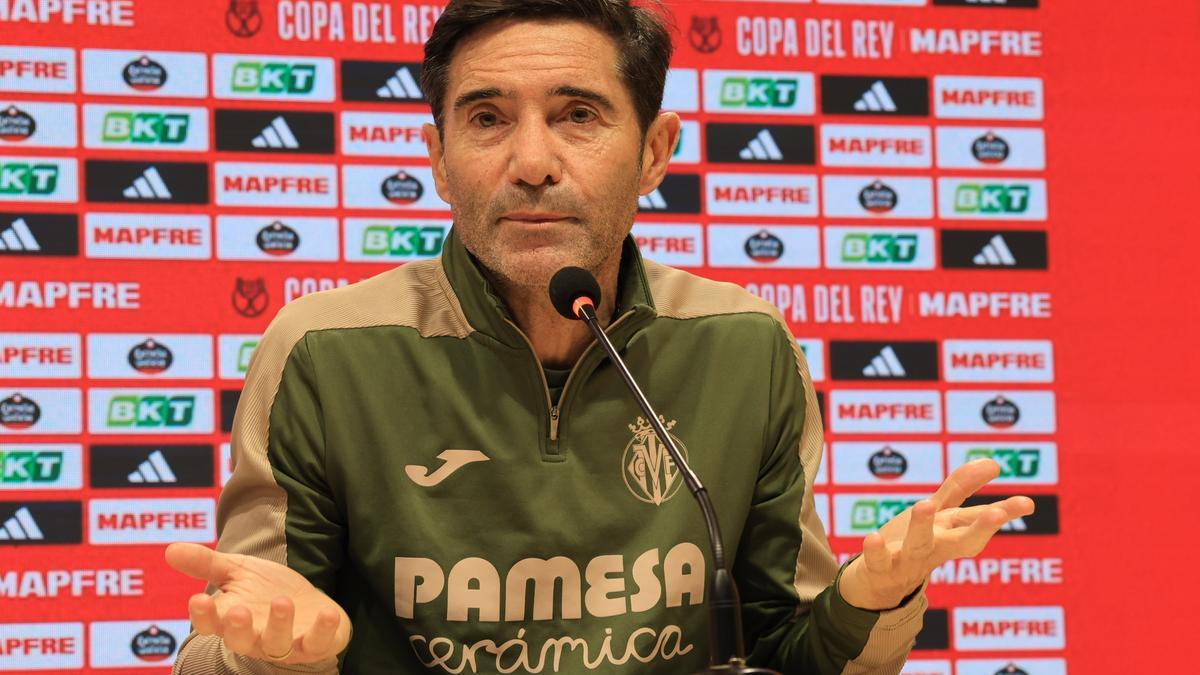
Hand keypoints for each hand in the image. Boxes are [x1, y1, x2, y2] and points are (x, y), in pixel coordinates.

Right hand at [165, 542, 351, 664]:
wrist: (307, 605)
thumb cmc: (266, 590)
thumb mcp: (238, 572)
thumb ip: (207, 563)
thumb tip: (170, 549)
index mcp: (231, 619)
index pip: (210, 624)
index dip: (203, 615)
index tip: (197, 600)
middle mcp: (255, 637)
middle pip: (240, 641)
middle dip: (237, 628)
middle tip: (236, 610)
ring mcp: (285, 644)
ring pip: (277, 644)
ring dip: (279, 625)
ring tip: (282, 602)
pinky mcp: (314, 644)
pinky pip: (317, 642)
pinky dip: (323, 629)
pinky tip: (328, 612)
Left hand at [837, 458, 1035, 610]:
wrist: (878, 586)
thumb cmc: (914, 545)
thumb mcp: (939, 515)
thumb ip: (962, 488)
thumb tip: (995, 463)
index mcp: (950, 534)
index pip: (979, 521)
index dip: (1004, 512)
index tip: (1029, 503)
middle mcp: (935, 549)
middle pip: (961, 541)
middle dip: (980, 528)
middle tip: (997, 514)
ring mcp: (908, 561)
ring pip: (918, 545)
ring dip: (922, 527)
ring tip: (924, 505)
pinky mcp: (880, 569)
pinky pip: (878, 561)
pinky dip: (876, 551)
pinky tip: (873, 537)